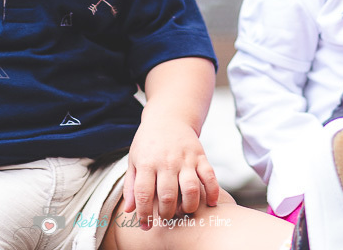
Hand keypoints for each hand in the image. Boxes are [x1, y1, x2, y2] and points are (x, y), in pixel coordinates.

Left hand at [121, 110, 219, 228]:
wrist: (168, 117)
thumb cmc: (148, 143)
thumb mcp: (134, 160)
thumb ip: (131, 186)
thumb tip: (129, 211)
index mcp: (147, 163)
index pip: (144, 194)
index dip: (144, 214)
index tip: (146, 225)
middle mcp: (166, 161)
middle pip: (168, 195)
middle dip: (166, 214)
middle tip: (166, 217)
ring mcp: (185, 159)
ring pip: (191, 189)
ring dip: (188, 206)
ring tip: (183, 211)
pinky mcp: (201, 156)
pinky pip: (210, 177)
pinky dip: (212, 192)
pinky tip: (210, 203)